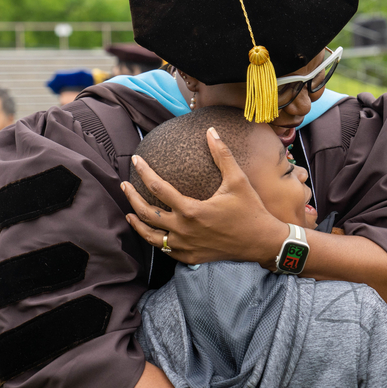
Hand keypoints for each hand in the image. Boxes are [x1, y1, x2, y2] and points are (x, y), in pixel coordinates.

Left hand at [121, 128, 287, 267]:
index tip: (136, 161)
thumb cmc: (250, 209)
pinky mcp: (191, 257)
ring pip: (151, 236)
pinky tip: (153, 232)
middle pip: (146, 213)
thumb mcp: (238, 180)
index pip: (157, 188)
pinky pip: (166, 249)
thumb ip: (222, 155)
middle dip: (132, 198)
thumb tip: (210, 131)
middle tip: (124, 186)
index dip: (144, 171)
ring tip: (129, 213)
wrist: (262, 242)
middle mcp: (184, 230)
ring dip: (137, 224)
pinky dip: (155, 240)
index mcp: (191, 210)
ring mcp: (186, 246)